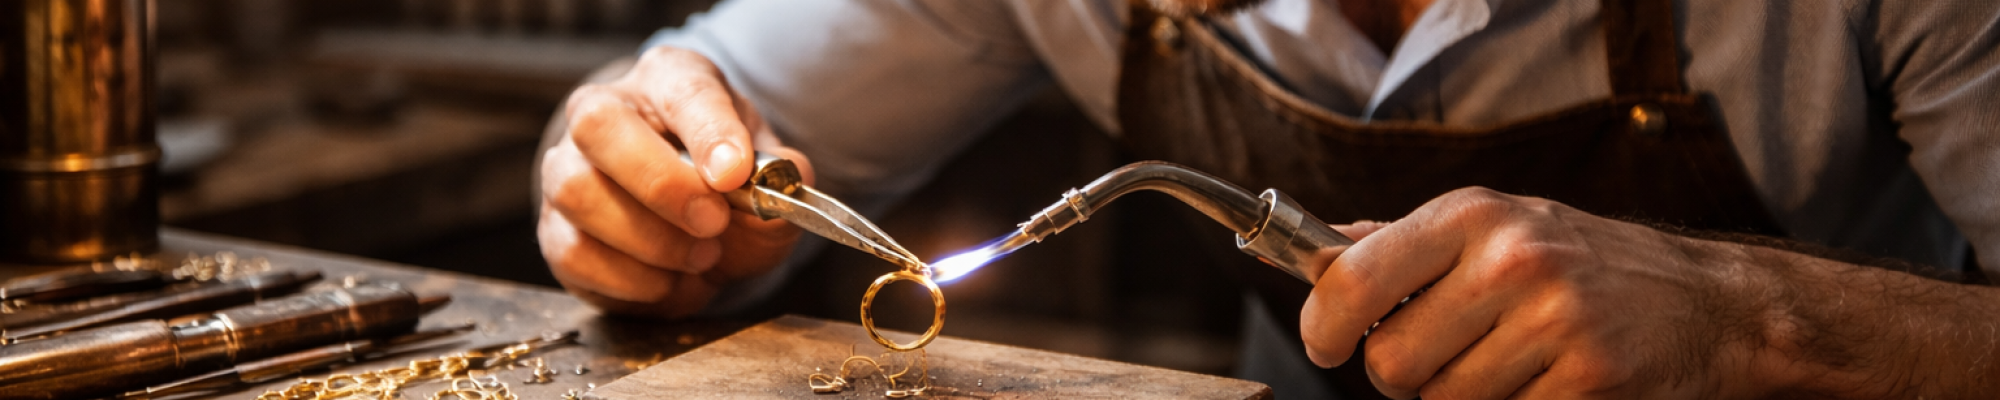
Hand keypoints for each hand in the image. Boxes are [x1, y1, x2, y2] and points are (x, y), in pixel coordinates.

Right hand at [538, 46, 814, 318]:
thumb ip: (782, 179)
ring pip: (577, 193)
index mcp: (667, 80)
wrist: (696, 222)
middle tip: (713, 223)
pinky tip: (669, 280)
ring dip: (650, 240)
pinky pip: (574, 252)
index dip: (709, 132)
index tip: (734, 174)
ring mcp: (567, 170)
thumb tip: (775, 191)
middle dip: (662, 185)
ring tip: (702, 257)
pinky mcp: (554, 230)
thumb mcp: (769, 172)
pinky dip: (630, 279)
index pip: (681, 90)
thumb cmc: (728, 185)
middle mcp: (603, 113)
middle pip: (599, 127)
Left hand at [1302, 187, 1789, 398]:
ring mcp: (1554, 320)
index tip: (1327, 345)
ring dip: (1459, 395)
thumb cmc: (1580, 260)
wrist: (1703, 302)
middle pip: (1392, 360)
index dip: (1324, 327)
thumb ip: (1400, 243)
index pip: (1354, 280)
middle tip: (1440, 356)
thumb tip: (1314, 252)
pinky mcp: (1587, 378)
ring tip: (1503, 361)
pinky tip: (1543, 379)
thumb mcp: (1492, 226)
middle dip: (1402, 374)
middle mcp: (1511, 260)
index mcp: (1471, 215)